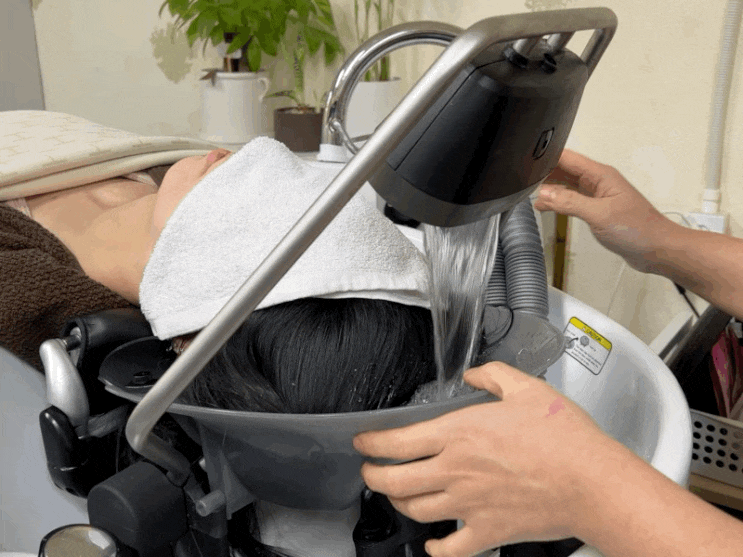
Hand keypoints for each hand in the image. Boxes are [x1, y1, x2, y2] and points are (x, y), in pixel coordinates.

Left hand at [354, 362, 620, 556]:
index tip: (363, 442)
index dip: (371, 443)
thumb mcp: (526, 388)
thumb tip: (473, 376)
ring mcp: (469, 504)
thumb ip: (492, 376)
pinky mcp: (488, 531)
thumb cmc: (563, 437)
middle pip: (394, 480)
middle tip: (370, 470)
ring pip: (415, 510)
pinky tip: (433, 545)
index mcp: (459, 433)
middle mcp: (455, 470)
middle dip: (373, 475)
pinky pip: (450, 549)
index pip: (397, 442)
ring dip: (399, 503)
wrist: (592, 482)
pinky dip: (436, 549)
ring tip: (397, 495)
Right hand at [534, 149, 678, 272]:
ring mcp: (598, 194)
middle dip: (545, 172)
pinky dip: (559, 200)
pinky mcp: (597, 208)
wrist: (656, 249)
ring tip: (530, 194)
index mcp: (601, 175)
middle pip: (565, 168)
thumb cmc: (638, 229)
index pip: (568, 158)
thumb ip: (569, 202)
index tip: (527, 162)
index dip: (547, 157)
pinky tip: (548, 206)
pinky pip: (573, 198)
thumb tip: (544, 193)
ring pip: (568, 183)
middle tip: (523, 181)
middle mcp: (599, 181)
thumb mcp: (598, 215)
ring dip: (551, 187)